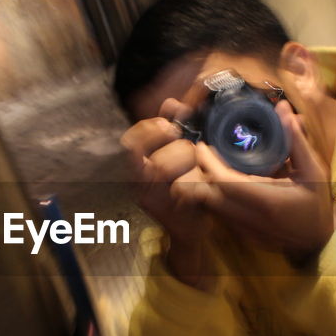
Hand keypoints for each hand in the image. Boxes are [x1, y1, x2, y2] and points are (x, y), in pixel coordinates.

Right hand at [120, 98, 217, 286]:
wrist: (190, 232)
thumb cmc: (184, 190)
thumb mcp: (174, 159)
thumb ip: (170, 133)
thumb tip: (170, 104)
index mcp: (137, 169)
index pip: (130, 143)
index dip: (148, 129)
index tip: (169, 124)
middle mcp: (139, 186)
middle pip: (151, 157)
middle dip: (177, 148)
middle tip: (191, 148)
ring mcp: (153, 201)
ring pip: (163, 170)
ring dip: (187, 162)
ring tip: (199, 166)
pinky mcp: (170, 214)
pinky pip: (182, 189)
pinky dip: (196, 182)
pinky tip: (204, 182)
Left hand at [191, 101, 335, 260]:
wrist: (321, 241)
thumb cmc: (318, 203)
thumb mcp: (314, 170)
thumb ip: (296, 140)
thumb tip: (283, 107)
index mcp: (268, 200)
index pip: (224, 182)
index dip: (207, 163)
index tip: (203, 146)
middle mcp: (252, 219)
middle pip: (209, 196)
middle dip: (201, 174)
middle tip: (204, 155)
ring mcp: (245, 231)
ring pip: (210, 208)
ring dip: (206, 187)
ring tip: (210, 167)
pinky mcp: (243, 237)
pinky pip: (219, 217)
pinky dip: (215, 200)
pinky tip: (222, 186)